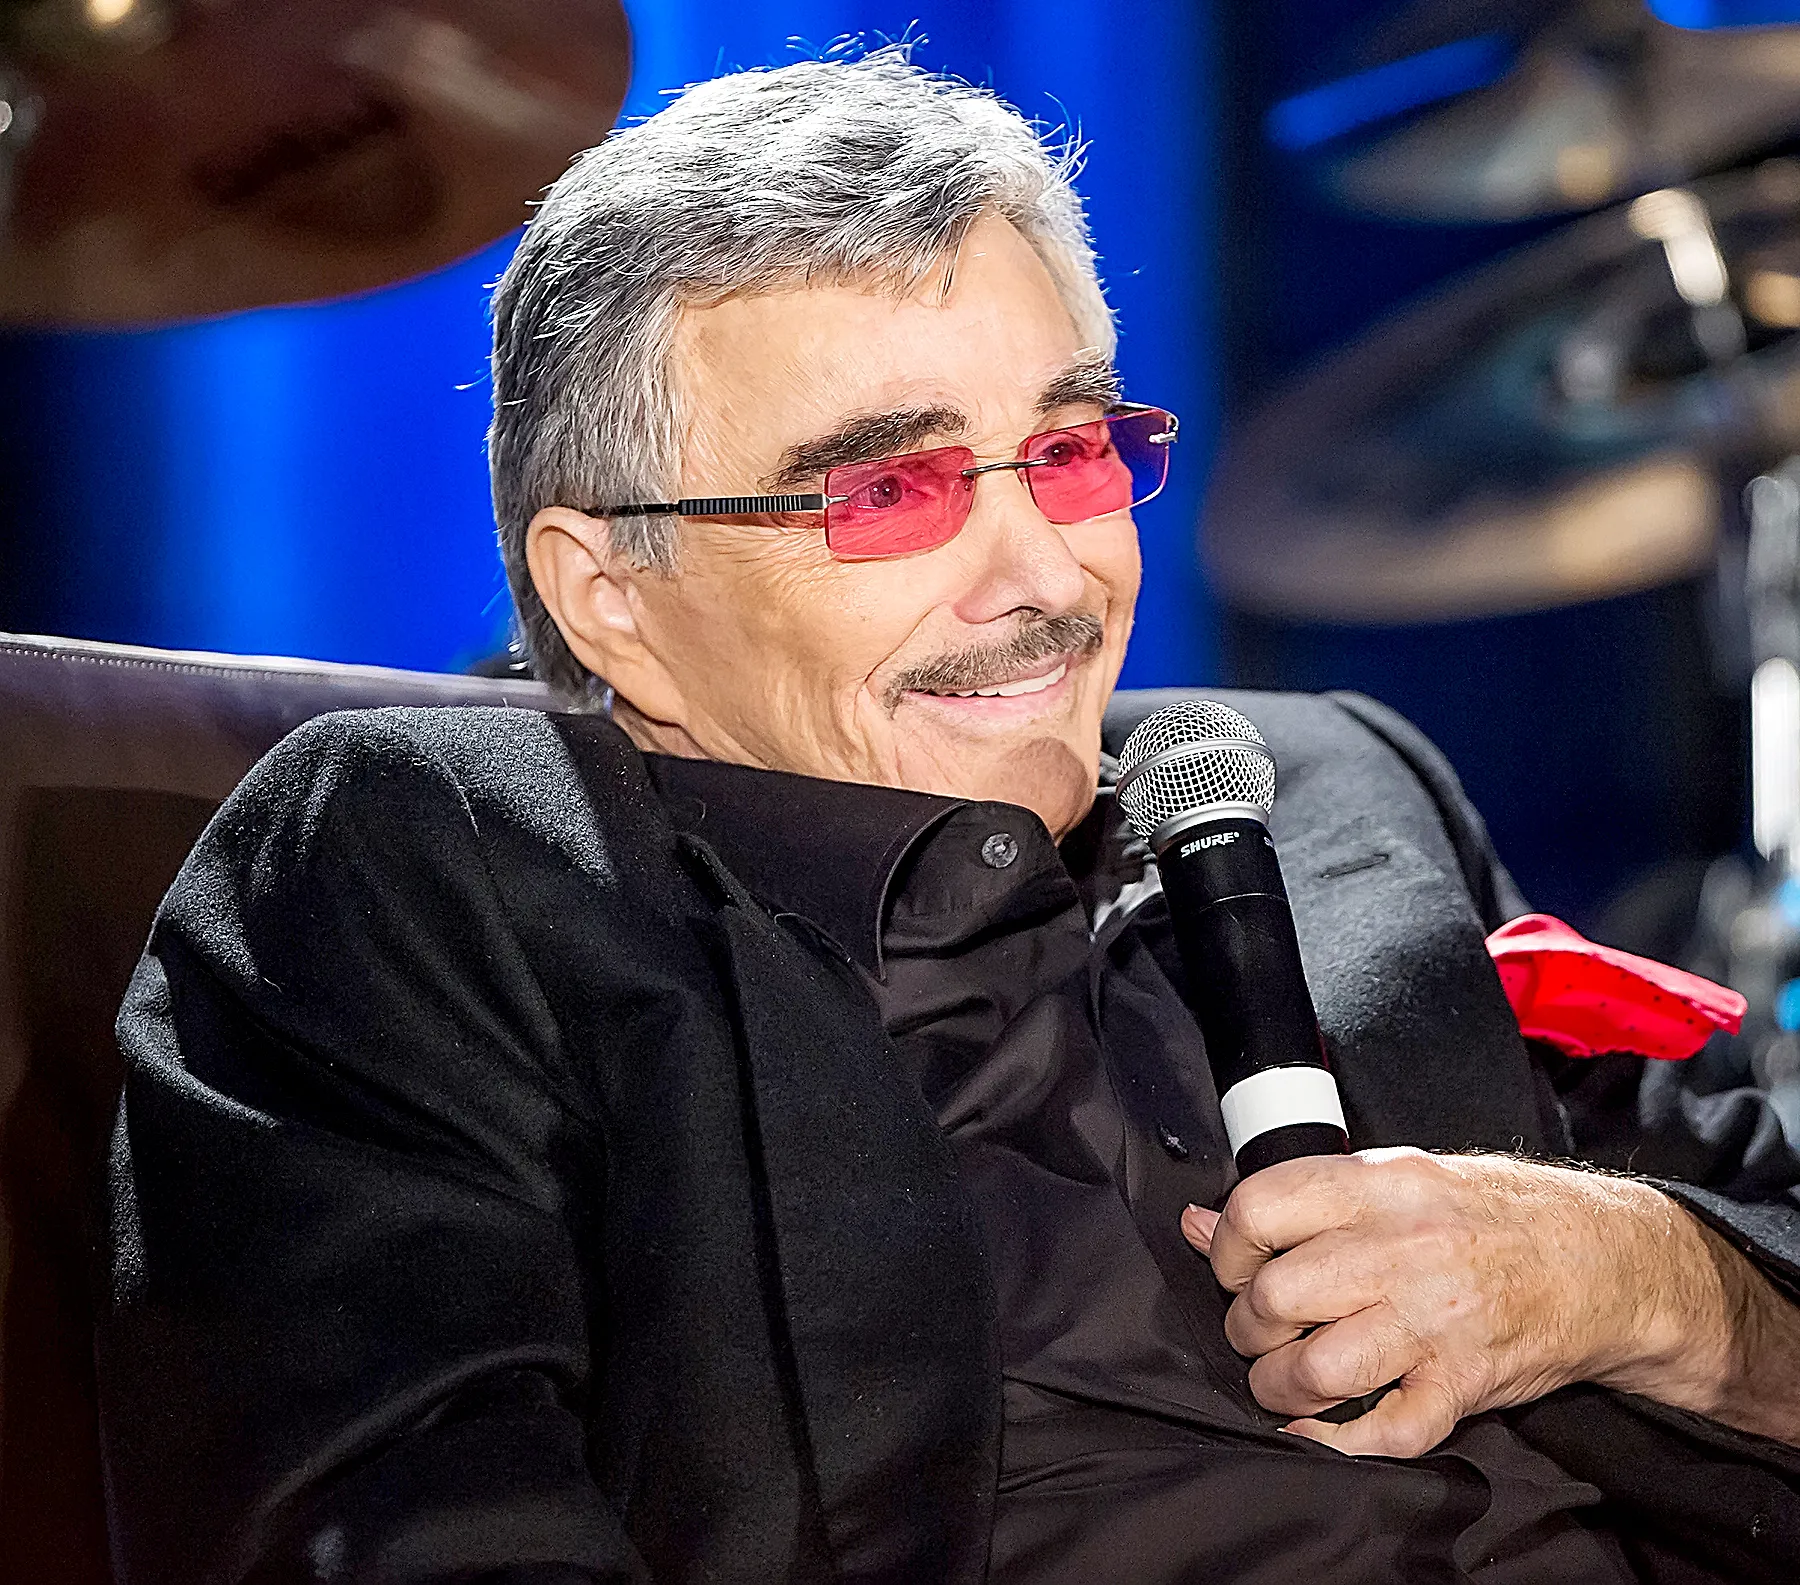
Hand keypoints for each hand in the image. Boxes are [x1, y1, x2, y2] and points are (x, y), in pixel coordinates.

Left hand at [1179, 1148, 1748, 1456]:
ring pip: (1318, 1368)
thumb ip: (1299, 1200)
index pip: (1260, 1208)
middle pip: (1276, 1296)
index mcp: (1380, 1184)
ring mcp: (1437, 1320)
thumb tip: (1197, 1223)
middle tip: (1261, 1332)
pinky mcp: (1466, 1383)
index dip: (1227, 1246)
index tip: (1235, 1268)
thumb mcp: (1394, 1176)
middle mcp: (1404, 1249)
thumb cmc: (1488, 1213)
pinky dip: (1341, 1442)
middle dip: (1248, 1327)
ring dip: (1282, 1386)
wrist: (1604, 1259)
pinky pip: (1388, 1431)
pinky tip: (1324, 1429)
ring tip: (1288, 1380)